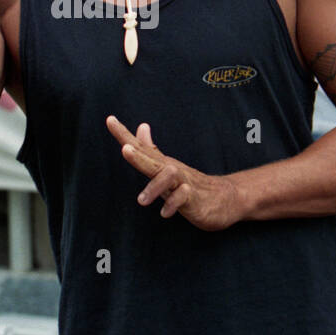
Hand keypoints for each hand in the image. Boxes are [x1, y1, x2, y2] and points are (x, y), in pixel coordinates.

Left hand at [105, 116, 244, 230]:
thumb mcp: (167, 167)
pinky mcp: (195, 198)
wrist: (226, 198)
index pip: (140, 147)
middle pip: (153, 159)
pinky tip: (165, 214)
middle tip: (125, 149)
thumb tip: (141, 127)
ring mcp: (185, 183)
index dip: (124, 134)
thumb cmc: (191, 184)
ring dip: (155, 186)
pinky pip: (184, 198)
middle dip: (138, 155)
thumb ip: (151, 150)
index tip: (110, 120)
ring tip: (141, 201)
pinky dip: (174, 204)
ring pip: (170, 176)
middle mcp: (172, 170)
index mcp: (161, 164)